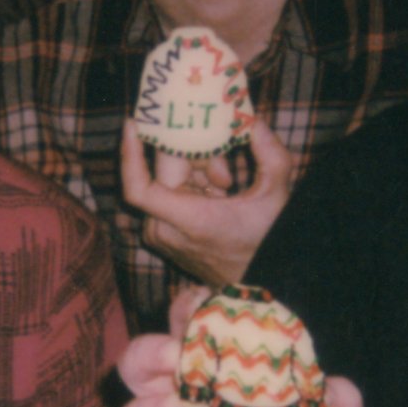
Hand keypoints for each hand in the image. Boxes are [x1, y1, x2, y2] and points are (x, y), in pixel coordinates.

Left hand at [118, 113, 296, 289]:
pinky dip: (191, 186)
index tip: (133, 125)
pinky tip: (219, 195)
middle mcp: (166, 231)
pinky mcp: (163, 236)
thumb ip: (270, 155)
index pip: (139, 188)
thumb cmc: (267, 242)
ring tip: (228, 187)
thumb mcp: (276, 196)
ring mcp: (161, 235)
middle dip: (193, 159)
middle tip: (226, 168)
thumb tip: (255, 123)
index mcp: (188, 221)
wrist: (258, 282)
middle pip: (163, 175)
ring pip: (166, 184)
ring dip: (195, 174)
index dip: (131, 154)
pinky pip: (168, 197)